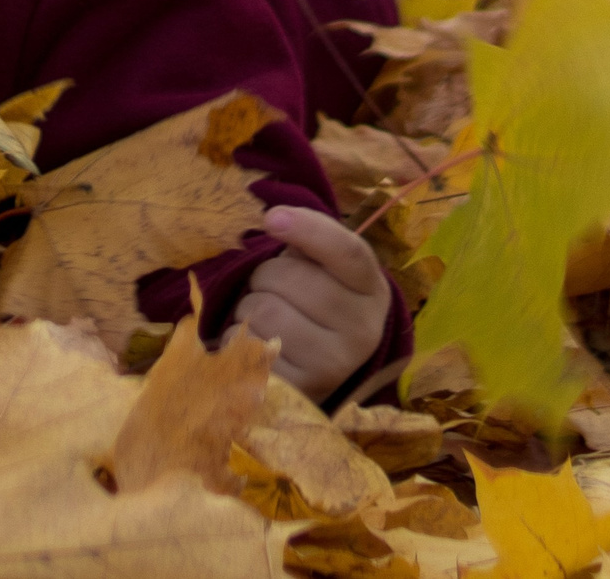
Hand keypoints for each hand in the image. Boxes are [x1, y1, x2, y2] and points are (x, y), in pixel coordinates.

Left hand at [231, 206, 389, 402]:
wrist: (324, 366)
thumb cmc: (317, 302)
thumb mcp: (326, 269)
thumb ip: (309, 240)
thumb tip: (275, 218)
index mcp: (372, 290)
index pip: (347, 253)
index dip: (308, 230)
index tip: (271, 217)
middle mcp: (363, 331)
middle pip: (287, 278)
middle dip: (265, 276)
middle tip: (273, 290)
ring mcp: (333, 366)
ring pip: (261, 311)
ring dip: (248, 308)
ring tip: (268, 320)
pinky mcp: (298, 391)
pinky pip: (245, 346)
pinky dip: (238, 340)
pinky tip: (259, 346)